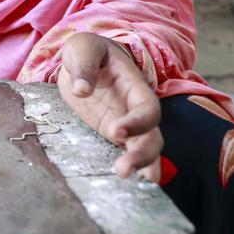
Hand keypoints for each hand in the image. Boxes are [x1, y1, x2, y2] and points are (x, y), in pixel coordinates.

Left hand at [57, 32, 162, 182]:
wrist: (83, 60)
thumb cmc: (88, 50)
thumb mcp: (83, 47)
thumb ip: (83, 64)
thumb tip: (81, 90)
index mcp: (134, 87)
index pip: (146, 108)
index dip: (137, 122)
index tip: (116, 131)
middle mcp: (135, 110)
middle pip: (151, 136)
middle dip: (141, 154)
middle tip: (123, 170)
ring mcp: (126, 125)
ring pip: (143, 149)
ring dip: (139, 166)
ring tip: (125, 178)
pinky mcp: (112, 136)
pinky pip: (125, 153)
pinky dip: (130, 169)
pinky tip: (126, 186)